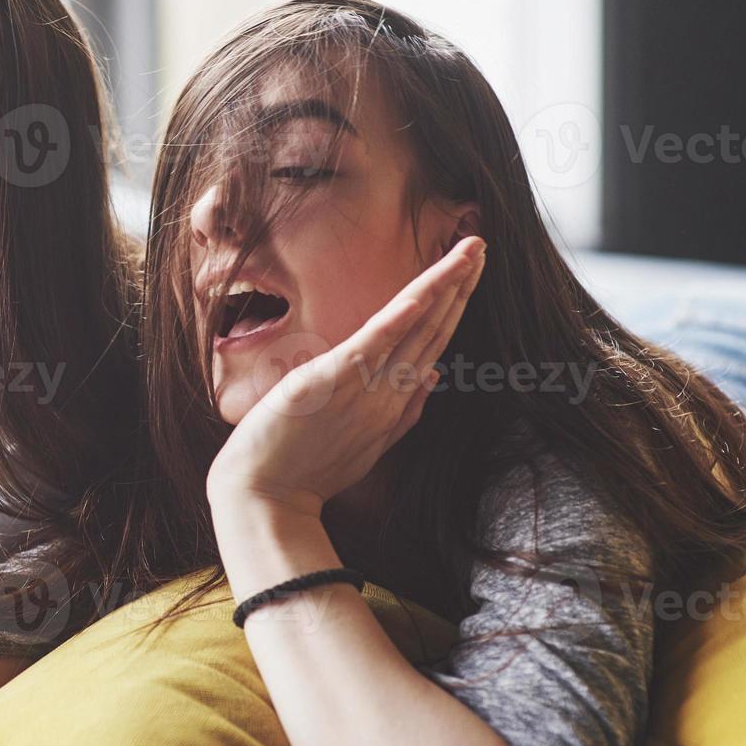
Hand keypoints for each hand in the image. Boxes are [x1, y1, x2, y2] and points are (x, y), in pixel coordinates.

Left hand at [207, 236, 486, 518]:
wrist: (265, 499)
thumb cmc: (304, 471)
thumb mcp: (364, 444)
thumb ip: (404, 411)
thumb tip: (434, 374)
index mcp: (393, 405)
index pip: (432, 346)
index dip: (454, 308)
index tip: (469, 273)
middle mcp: (388, 396)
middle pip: (433, 332)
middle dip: (459, 288)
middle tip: (480, 245)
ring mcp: (364, 390)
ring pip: (414, 332)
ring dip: (443, 289)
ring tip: (468, 253)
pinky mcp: (333, 383)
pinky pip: (373, 346)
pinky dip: (399, 320)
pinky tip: (422, 293)